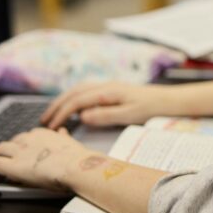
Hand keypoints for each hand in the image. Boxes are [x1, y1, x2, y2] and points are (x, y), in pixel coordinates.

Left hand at [0, 128, 92, 190]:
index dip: (22, 144)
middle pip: (11, 142)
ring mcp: (20, 153)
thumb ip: (64, 137)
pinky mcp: (12, 167)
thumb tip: (62, 132)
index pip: (28, 136)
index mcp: (44, 134)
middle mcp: (30, 140)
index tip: (21, 149)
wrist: (79, 167)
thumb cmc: (80, 160)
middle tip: (2, 156)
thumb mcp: (72, 143)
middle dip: (6, 148)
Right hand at [42, 81, 169, 128]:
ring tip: (53, 115)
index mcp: (108, 91)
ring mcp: (108, 87)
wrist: (168, 100)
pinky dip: (75, 100)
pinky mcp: (111, 91)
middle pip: (74, 92)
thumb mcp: (129, 115)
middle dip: (57, 106)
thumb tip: (83, 116)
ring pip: (79, 90)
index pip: (78, 100)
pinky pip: (87, 92)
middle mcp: (105, 86)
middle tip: (44, 121)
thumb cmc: (151, 108)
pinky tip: (74, 110)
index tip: (52, 126)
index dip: (63, 113)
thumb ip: (105, 115)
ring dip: (64, 101)